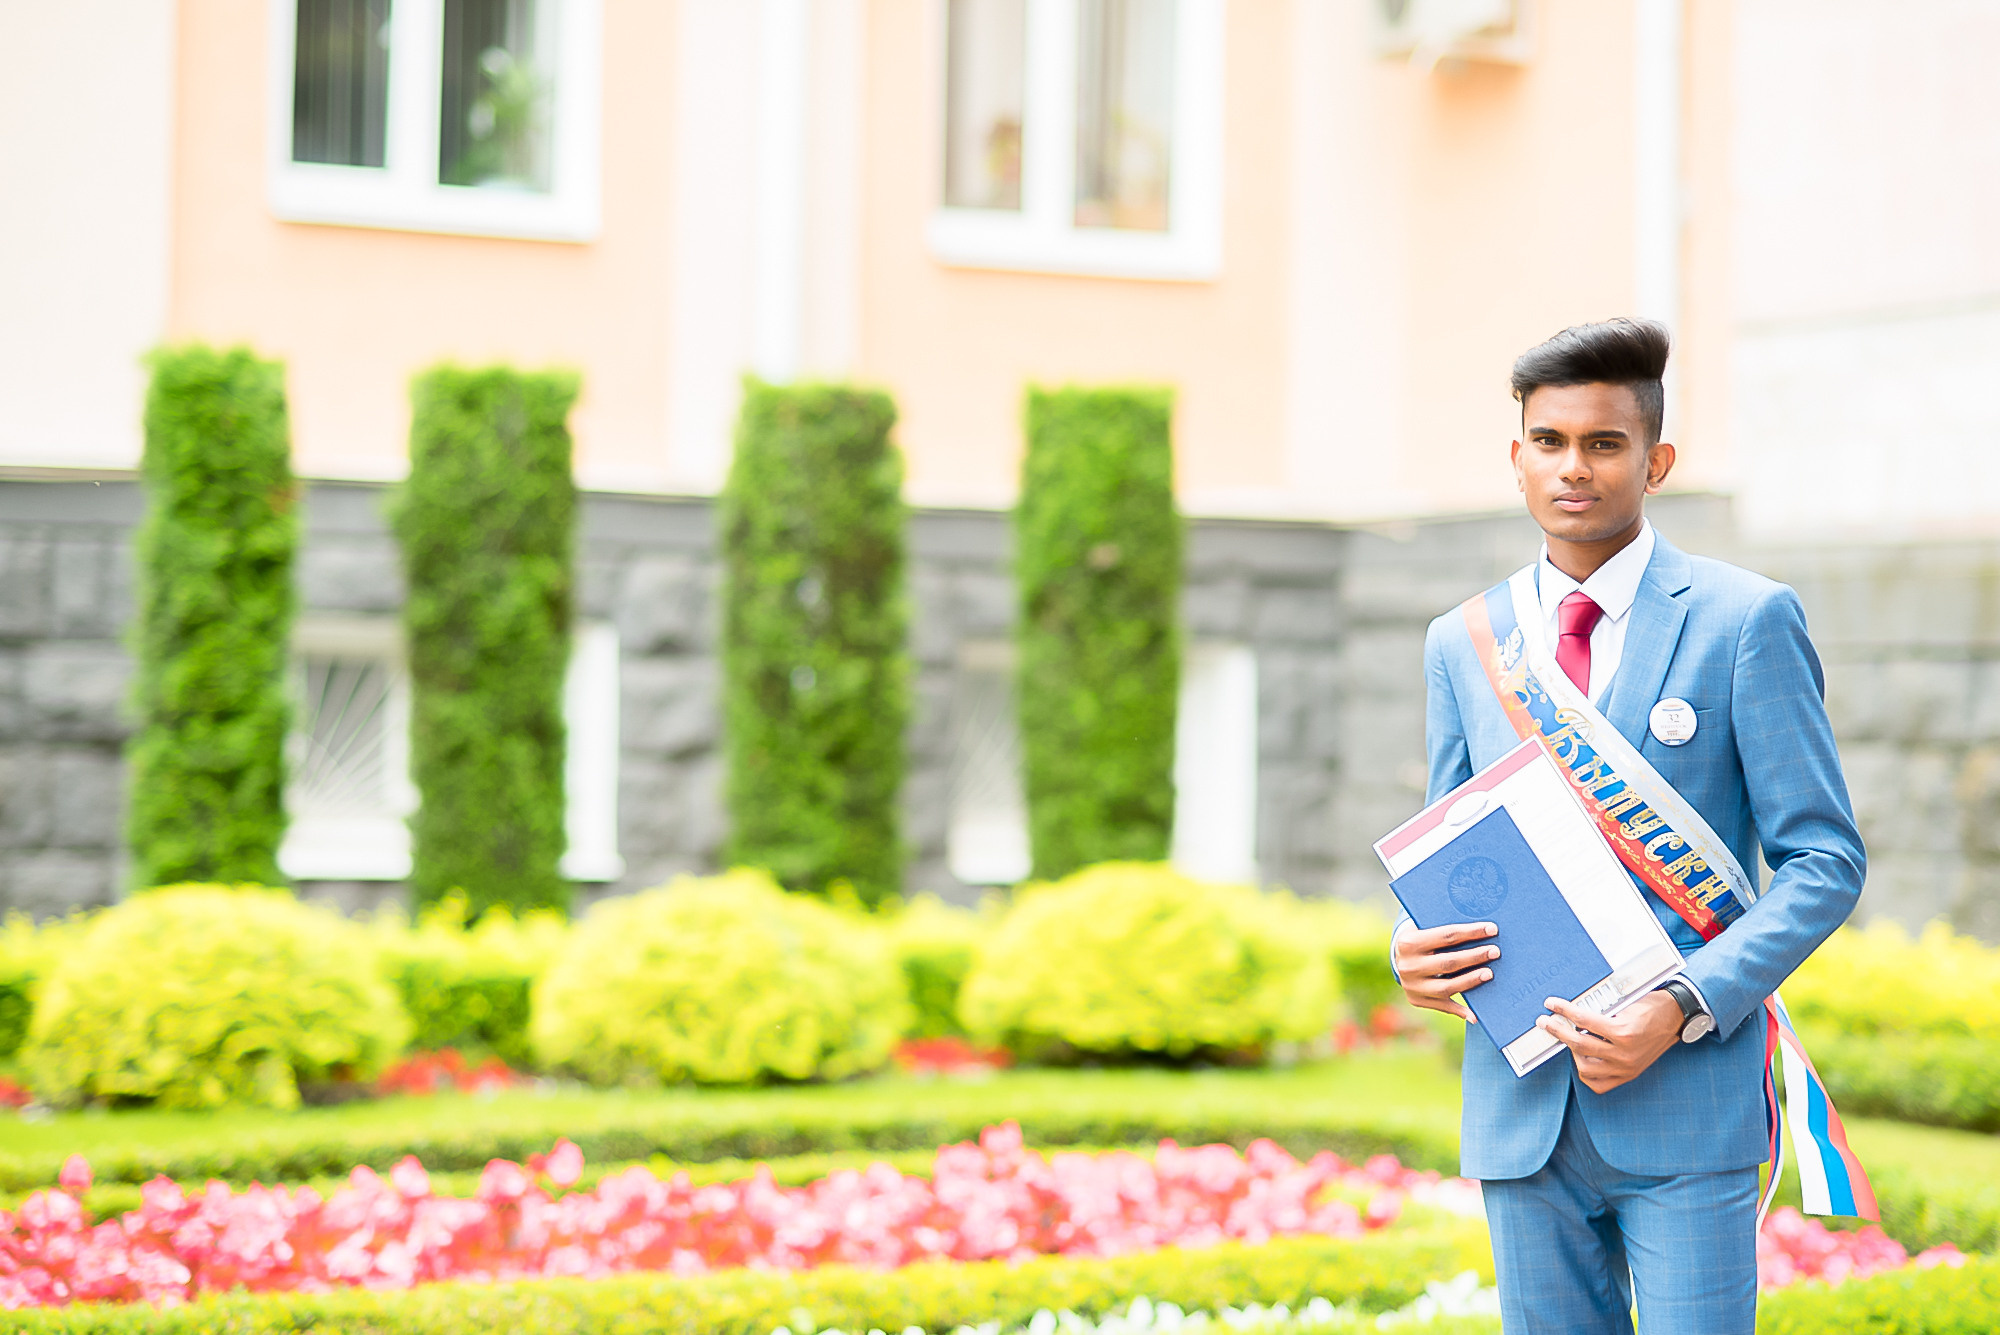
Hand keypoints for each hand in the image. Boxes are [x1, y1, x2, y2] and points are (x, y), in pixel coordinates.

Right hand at [1394, 922, 1498, 1022]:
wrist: (1398, 959)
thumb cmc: (1421, 939)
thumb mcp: (1425, 929)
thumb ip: (1447, 931)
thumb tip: (1482, 929)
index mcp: (1408, 943)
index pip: (1447, 936)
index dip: (1472, 932)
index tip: (1492, 929)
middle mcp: (1407, 966)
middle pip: (1448, 962)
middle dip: (1475, 956)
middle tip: (1495, 952)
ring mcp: (1411, 985)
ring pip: (1447, 986)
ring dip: (1471, 981)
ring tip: (1489, 973)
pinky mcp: (1416, 1000)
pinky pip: (1443, 1006)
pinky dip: (1461, 1010)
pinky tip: (1476, 1013)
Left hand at [1537, 993, 1681, 1093]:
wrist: (1676, 1018)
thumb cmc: (1651, 1005)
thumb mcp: (1626, 1003)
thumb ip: (1601, 1010)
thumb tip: (1571, 1010)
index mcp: (1623, 1032)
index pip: (1583, 1021)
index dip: (1564, 1011)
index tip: (1550, 1004)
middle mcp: (1624, 1053)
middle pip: (1579, 1045)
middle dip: (1558, 1032)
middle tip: (1544, 1022)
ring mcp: (1626, 1067)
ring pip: (1586, 1068)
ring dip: (1572, 1053)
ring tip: (1569, 1039)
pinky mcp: (1629, 1074)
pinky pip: (1599, 1083)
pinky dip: (1586, 1073)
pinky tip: (1582, 1059)